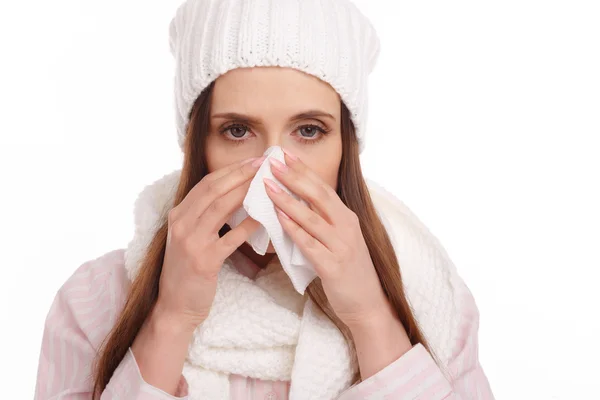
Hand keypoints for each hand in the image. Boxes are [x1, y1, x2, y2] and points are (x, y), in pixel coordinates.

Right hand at [155, 156, 264, 331]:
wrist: (174, 307)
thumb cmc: (188, 271)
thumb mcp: (191, 238)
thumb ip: (206, 217)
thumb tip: (237, 196)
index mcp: (178, 215)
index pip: (207, 183)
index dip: (231, 169)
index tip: (253, 160)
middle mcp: (181, 223)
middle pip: (214, 189)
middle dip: (240, 173)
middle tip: (264, 164)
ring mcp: (191, 241)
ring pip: (220, 207)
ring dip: (245, 191)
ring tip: (266, 182)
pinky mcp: (204, 261)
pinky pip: (231, 238)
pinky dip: (248, 225)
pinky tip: (265, 217)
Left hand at [264, 150, 393, 330]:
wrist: (366, 303)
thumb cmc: (348, 270)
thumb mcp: (339, 239)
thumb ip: (322, 221)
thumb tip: (295, 203)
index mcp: (347, 218)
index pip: (323, 187)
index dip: (304, 170)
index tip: (285, 154)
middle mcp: (347, 227)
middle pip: (319, 196)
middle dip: (295, 177)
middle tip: (274, 163)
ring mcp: (341, 246)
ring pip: (312, 218)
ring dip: (288, 200)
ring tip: (268, 187)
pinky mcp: (333, 266)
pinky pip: (309, 244)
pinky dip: (294, 230)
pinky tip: (279, 219)